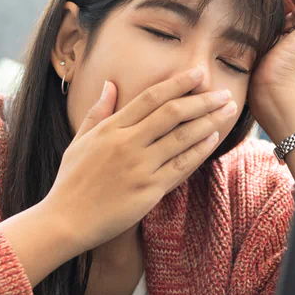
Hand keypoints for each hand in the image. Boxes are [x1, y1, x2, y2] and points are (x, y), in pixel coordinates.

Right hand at [41, 69, 237, 255]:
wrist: (66, 221)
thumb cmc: (71, 182)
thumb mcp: (79, 141)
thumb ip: (98, 112)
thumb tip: (110, 84)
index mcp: (111, 129)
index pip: (151, 98)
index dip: (178, 83)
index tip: (199, 73)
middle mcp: (127, 144)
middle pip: (173, 113)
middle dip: (202, 100)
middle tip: (224, 92)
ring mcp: (140, 167)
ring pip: (182, 138)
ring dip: (209, 121)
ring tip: (228, 110)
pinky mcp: (149, 191)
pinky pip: (181, 167)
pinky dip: (199, 151)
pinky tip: (214, 139)